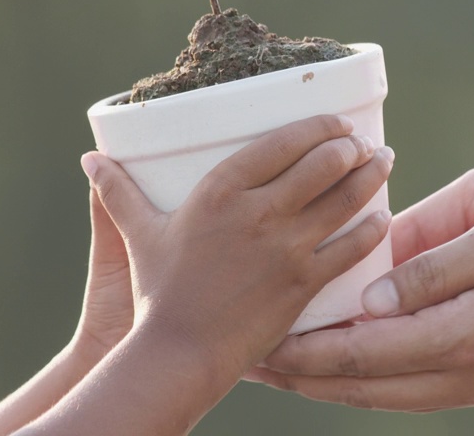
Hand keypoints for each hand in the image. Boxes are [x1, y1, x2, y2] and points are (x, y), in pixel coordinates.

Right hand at [81, 115, 393, 383]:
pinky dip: (372, 229)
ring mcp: (286, 248)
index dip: (318, 126)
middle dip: (350, 146)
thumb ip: (117, 192)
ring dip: (371, 175)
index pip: (282, 142)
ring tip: (384, 161)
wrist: (180, 352)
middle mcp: (259, 212)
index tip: (335, 121)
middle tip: (361, 143)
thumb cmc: (158, 292)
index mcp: (221, 190)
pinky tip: (383, 218)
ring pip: (344, 199)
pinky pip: (350, 248)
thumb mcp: (139, 233)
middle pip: (322, 163)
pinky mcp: (304, 283)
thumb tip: (89, 158)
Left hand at [254, 198, 473, 410]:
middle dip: (306, 378)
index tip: (256, 346)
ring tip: (293, 369)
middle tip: (254, 364)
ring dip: (339, 384)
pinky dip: (381, 379)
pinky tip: (363, 362)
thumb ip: (434, 267)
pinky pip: (426, 389)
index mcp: (467, 335)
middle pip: (369, 389)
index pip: (362, 356)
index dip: (303, 353)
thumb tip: (369, 300)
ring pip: (396, 396)